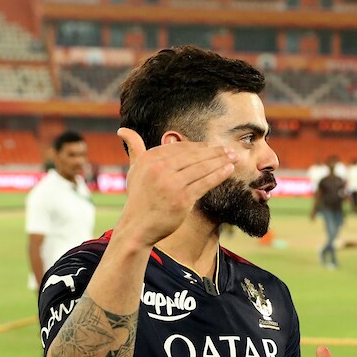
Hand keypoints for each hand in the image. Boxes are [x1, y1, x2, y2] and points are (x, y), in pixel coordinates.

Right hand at [115, 127, 235, 247]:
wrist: (138, 226)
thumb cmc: (139, 198)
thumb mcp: (134, 170)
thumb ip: (135, 148)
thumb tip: (123, 130)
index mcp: (150, 158)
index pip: (181, 147)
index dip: (200, 146)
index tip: (213, 146)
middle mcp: (160, 168)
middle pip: (194, 155)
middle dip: (215, 151)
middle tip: (230, 149)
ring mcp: (172, 183)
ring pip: (202, 167)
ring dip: (221, 160)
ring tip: (234, 157)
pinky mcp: (183, 198)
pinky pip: (205, 183)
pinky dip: (219, 175)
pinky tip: (229, 170)